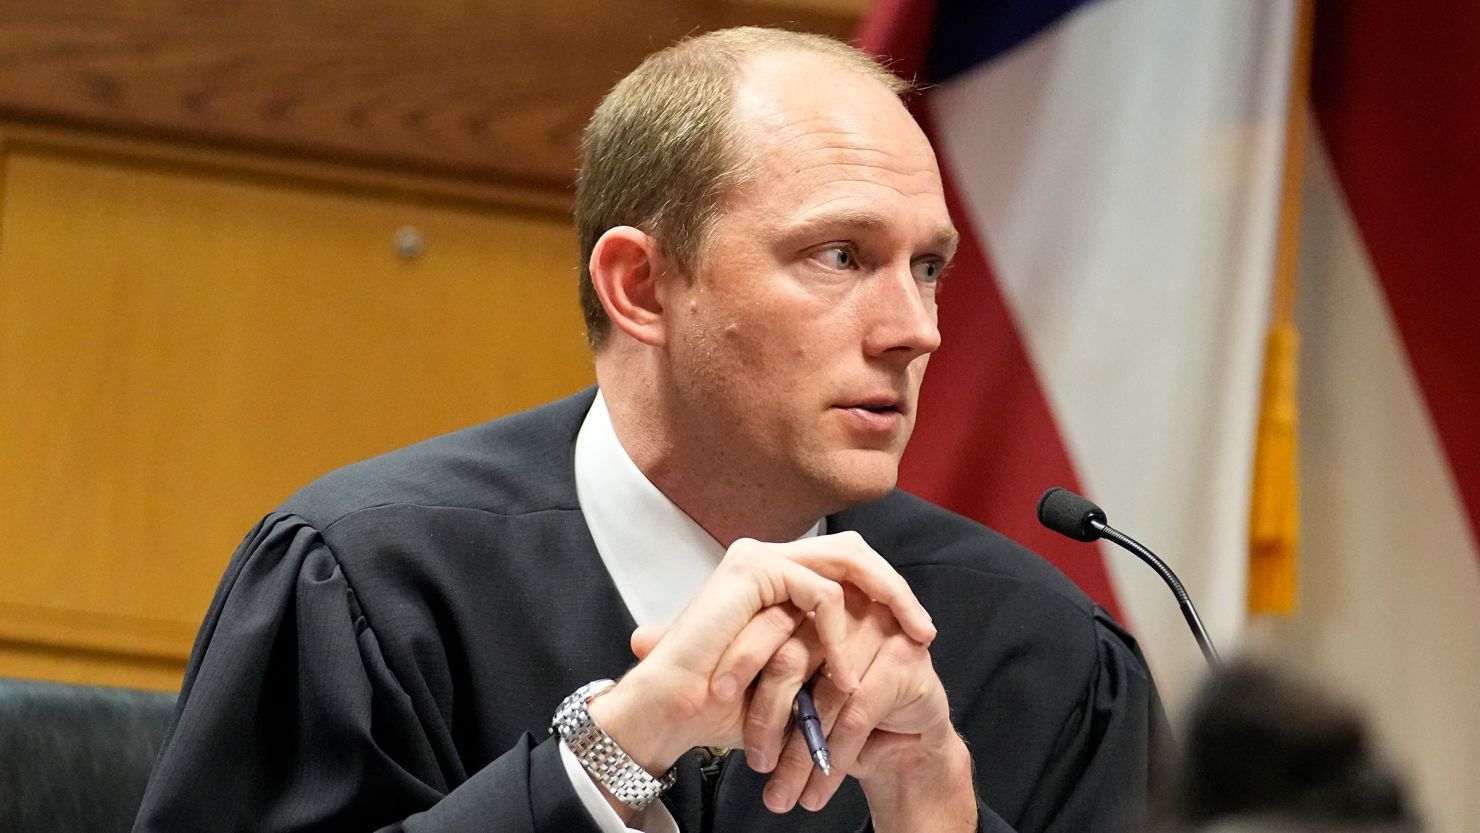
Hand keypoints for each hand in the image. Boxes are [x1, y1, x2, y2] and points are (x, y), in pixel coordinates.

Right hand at [587, 533, 935, 796]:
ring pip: (847, 561)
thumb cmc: (726, 705)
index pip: (844, 564)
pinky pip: (822, 593)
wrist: (672, 710)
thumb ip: (829, 651)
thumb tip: (891, 650)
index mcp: (774, 576)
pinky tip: (848, 675)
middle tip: (925, 633)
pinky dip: (841, 636)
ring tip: (906, 649)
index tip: (918, 634)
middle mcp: (767, 558)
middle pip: (853, 551)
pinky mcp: (753, 569)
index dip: (886, 591)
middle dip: (897, 590)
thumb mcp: (795, 674)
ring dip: (884, 605)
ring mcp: (758, 558)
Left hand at [736, 595, 972, 829]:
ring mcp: (878, 629)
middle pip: (791, 659)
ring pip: (823, 696)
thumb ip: (764, 674)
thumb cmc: (847, 713)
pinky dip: (833, 760)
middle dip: (767, 717)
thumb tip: (696, 678)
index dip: (742, 659)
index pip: (766, 624)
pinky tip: (817, 791)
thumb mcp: (798, 692)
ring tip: (782, 793)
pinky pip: (856, 715)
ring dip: (799, 754)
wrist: (905, 744)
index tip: (718, 697)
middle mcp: (845, 608)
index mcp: (812, 603)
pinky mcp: (903, 658)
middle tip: (755, 760)